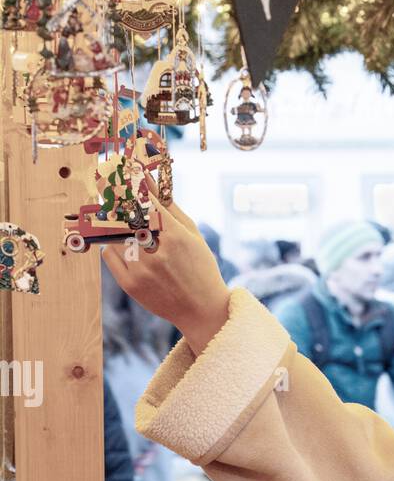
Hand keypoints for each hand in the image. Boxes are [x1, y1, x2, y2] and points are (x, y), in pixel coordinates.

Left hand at [102, 178, 231, 356]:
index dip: (127, 183)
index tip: (117, 170)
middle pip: (123, 216)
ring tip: (117, 218)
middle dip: (112, 197)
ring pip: (113, 235)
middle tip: (104, 184)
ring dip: (112, 223)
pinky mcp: (130, 285)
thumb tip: (147, 178)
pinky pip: (109, 254)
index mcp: (175, 237)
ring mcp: (141, 271)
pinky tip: (123, 244)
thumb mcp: (191, 234)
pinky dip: (111, 245)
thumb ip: (168, 205)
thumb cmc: (200, 267)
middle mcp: (156, 254)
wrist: (201, 310)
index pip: (143, 201)